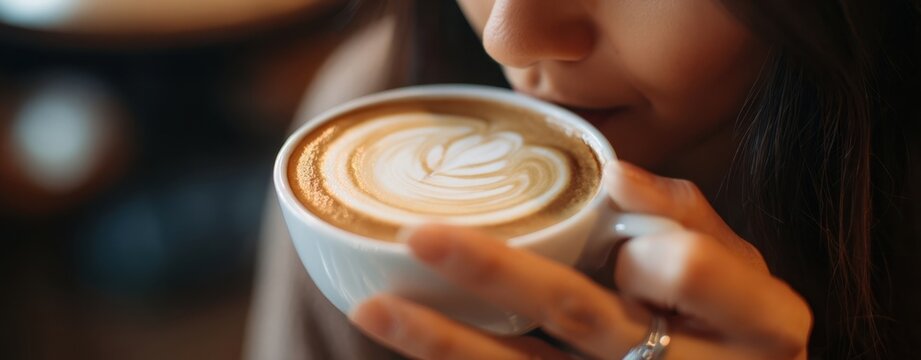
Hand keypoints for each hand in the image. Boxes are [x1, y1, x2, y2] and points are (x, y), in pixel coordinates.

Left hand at [350, 161, 812, 358]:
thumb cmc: (740, 328)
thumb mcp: (744, 273)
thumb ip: (691, 221)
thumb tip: (616, 174)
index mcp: (751, 323)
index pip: (682, 268)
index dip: (641, 246)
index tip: (617, 216)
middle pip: (580, 313)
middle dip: (495, 271)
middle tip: (420, 235)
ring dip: (446, 343)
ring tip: (377, 311)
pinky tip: (414, 345)